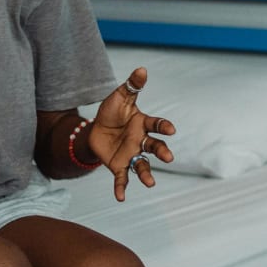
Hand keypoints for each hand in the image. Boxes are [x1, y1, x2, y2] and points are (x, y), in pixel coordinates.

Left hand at [85, 66, 175, 201]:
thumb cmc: (111, 113)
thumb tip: (142, 69)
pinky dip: (122, 188)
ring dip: (147, 174)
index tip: (171, 130)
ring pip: (143, 165)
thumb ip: (131, 86)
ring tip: (151, 183)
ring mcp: (131, 155)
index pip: (156, 125)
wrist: (95, 129)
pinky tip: (121, 198)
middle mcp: (141, 141)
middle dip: (162, 151)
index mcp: (143, 124)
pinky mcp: (119, 166)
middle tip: (169, 158)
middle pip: (155, 147)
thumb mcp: (119, 97)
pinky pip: (122, 178)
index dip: (164, 127)